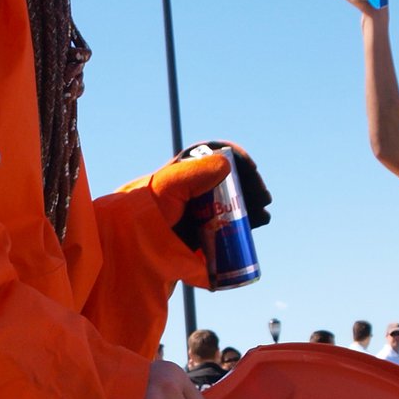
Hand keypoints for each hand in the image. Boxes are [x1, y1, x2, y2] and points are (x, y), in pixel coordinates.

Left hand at [154, 145, 269, 248]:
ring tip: (262, 216)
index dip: (237, 159)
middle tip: (263, 200)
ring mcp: (199, 211)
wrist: (134, 243)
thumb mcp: (170, 185)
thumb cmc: (147, 210)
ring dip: (251, 206)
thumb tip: (227, 166)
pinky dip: (245, 225)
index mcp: (185, 169)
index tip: (251, 170)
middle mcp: (194, 188)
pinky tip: (255, 227)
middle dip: (250, 188)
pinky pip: (228, 225)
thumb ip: (197, 172)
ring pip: (233, 202)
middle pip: (230, 180)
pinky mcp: (202, 233)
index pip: (217, 156)